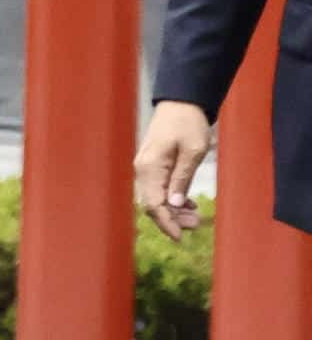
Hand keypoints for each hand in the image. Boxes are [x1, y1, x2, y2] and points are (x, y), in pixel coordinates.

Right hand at [134, 100, 211, 240]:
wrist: (181, 102)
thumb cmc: (188, 123)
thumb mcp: (192, 151)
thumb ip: (182, 179)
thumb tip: (175, 205)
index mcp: (149, 167)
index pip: (153, 204)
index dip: (166, 222)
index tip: (180, 237)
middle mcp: (142, 170)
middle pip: (152, 204)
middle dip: (172, 219)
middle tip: (196, 224)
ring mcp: (145, 168)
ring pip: (155, 198)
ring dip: (173, 210)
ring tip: (195, 216)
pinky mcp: (151, 165)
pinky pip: (157, 189)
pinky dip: (171, 199)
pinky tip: (188, 203)